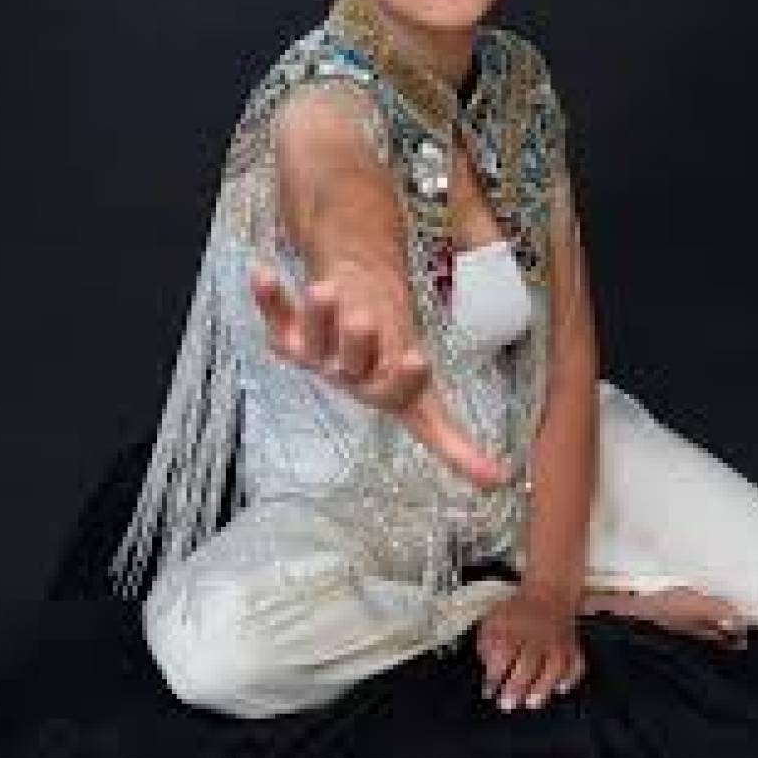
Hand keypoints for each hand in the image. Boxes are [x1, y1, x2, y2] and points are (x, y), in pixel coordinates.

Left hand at [248, 256, 511, 489]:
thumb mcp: (420, 398)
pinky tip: (259, 273)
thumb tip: (498, 484)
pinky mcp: (285, 336)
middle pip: (350, 364)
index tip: (419, 360)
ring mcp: (313, 356)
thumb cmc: (390, 361)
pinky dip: (267, 297)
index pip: (396, 396)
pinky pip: (274, 315)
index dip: (404, 382)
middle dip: (356, 342)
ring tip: (323, 289)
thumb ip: (449, 438)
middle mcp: (345, 378)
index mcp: (382, 394)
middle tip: (364, 319)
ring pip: (313, 337)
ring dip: (317, 314)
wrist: (350, 326)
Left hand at [476, 580, 586, 710]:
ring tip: (530, 703)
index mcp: (513, 624)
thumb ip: (487, 646)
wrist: (549, 595)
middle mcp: (537, 632)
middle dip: (516, 685)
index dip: (495, 672)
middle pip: (527, 661)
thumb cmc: (516, 615)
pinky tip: (559, 688)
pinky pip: (577, 664)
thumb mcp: (493, 621)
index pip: (502, 649)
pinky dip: (569, 678)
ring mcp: (558, 640)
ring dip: (542, 686)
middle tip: (506, 704)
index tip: (489, 690)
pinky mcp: (574, 647)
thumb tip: (489, 676)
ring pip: (554, 665)